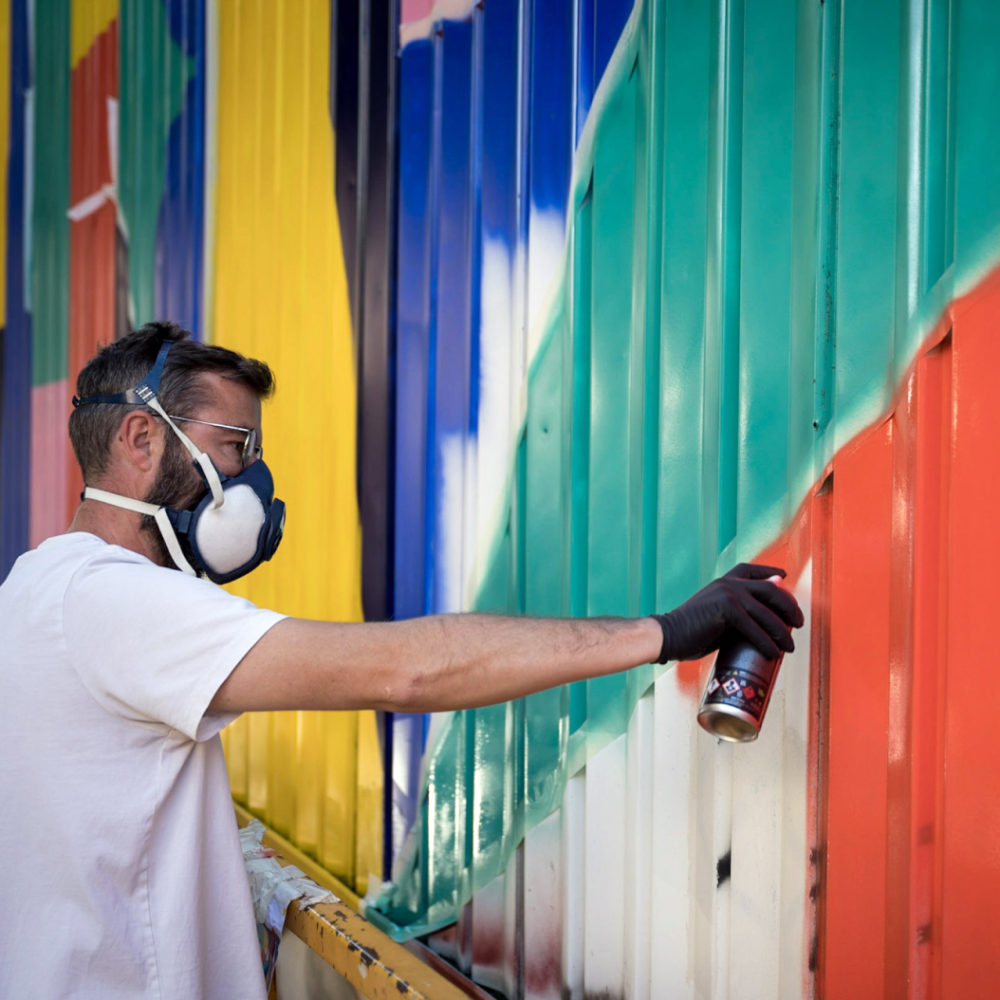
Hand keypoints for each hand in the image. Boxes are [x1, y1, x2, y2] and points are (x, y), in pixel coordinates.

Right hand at [651, 563, 803, 662]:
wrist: (668, 635)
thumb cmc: (693, 630)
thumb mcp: (720, 615)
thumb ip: (739, 611)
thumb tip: (764, 614)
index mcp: (725, 580)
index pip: (754, 570)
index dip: (772, 572)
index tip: (785, 577)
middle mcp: (729, 583)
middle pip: (771, 590)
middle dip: (789, 607)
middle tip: (798, 624)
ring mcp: (728, 594)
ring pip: (767, 612)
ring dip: (782, 632)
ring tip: (789, 647)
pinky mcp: (726, 610)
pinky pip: (755, 628)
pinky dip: (767, 643)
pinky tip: (774, 653)